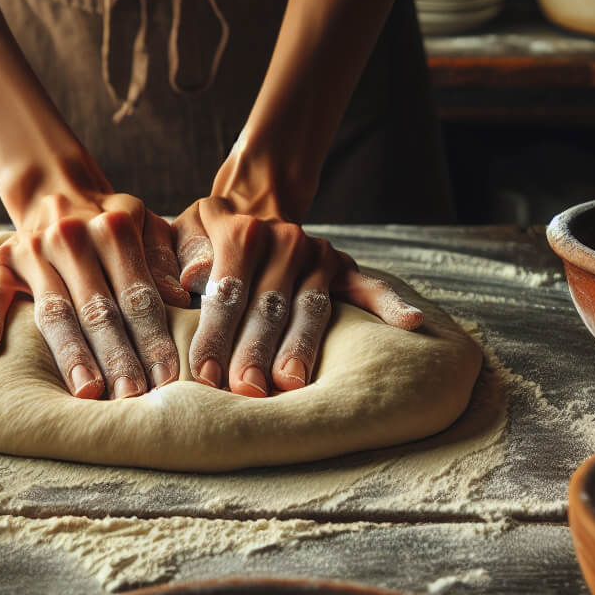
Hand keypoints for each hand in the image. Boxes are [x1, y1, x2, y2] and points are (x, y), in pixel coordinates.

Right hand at [0, 180, 189, 399]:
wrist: (58, 191)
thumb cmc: (114, 226)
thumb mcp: (148, 228)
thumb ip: (164, 261)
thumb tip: (180, 299)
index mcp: (114, 229)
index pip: (138, 295)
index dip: (153, 339)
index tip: (167, 379)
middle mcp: (72, 237)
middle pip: (98, 309)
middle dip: (117, 356)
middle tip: (132, 396)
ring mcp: (33, 250)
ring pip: (54, 310)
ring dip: (71, 354)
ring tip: (87, 391)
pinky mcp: (1, 260)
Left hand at [172, 196, 422, 395]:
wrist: (256, 202)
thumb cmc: (208, 235)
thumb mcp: (185, 231)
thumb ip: (182, 253)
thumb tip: (191, 280)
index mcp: (241, 232)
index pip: (227, 290)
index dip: (216, 333)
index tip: (205, 375)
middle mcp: (284, 240)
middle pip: (270, 304)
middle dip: (255, 351)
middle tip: (247, 392)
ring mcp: (318, 255)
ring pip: (311, 306)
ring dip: (302, 346)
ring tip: (292, 383)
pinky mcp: (343, 267)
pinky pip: (370, 286)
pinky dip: (391, 303)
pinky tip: (412, 323)